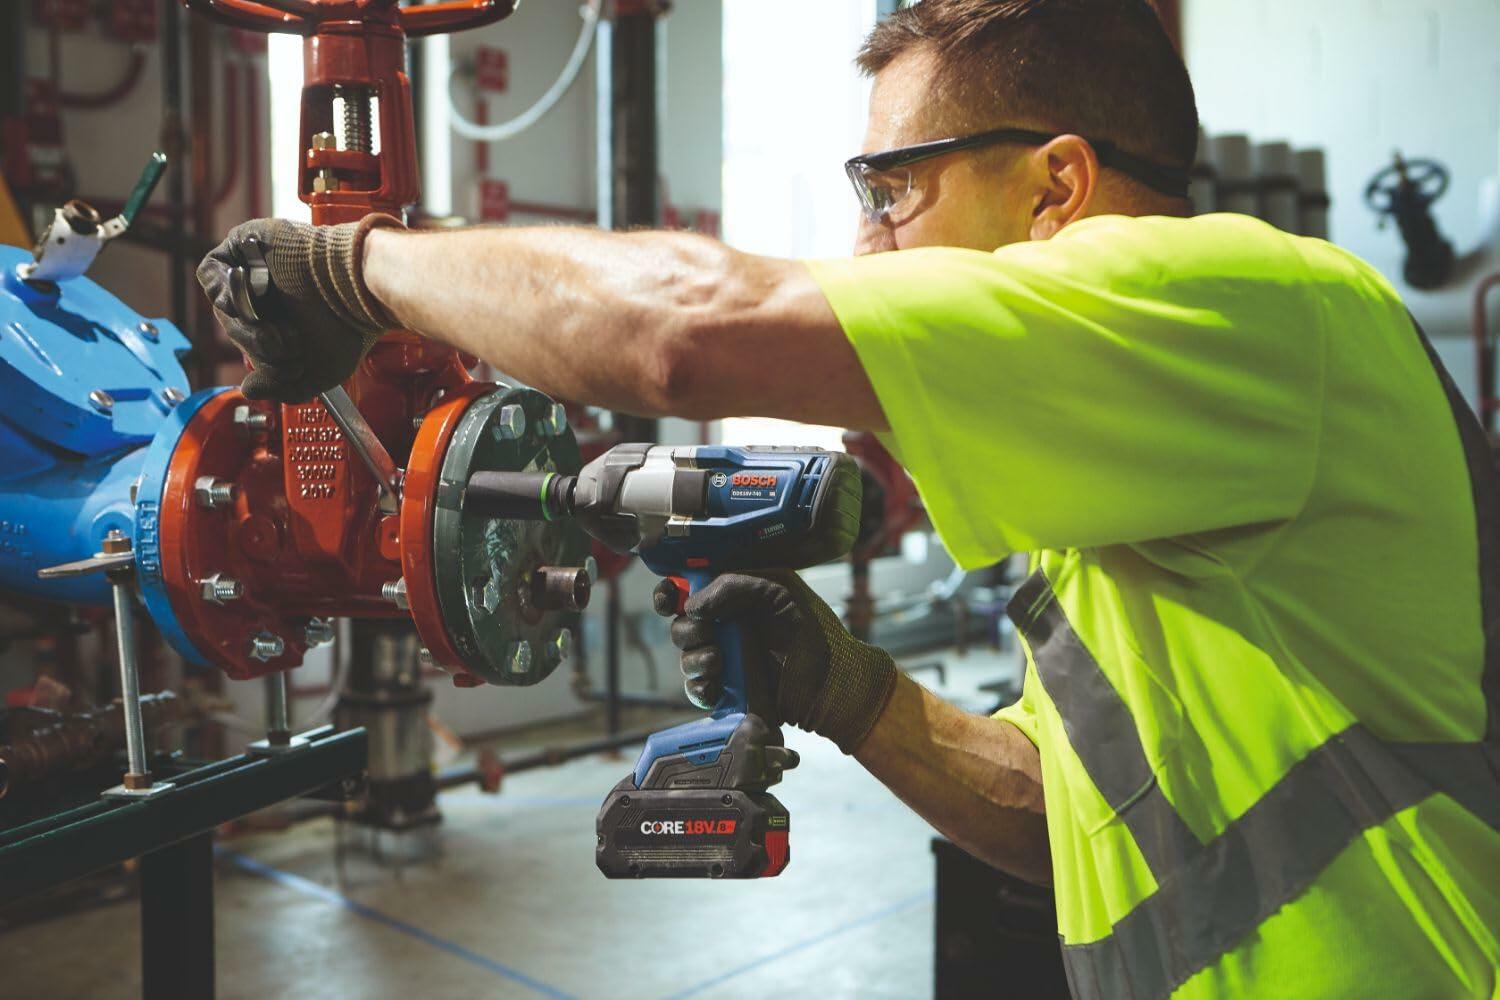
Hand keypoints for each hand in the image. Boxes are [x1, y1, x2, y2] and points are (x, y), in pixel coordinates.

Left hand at [196, 214, 403, 401]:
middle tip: (291, 347)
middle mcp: (271, 293)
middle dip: (259, 346)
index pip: (253, 343)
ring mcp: (257, 268)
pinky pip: (209, 271)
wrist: (356, 289)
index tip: (294, 365)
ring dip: (245, 326)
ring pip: (223, 305)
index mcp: (287, 317)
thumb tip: (249, 389)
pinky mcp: (246, 243)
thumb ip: (281, 387)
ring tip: (276, 328)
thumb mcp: (317, 373)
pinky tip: (251, 301)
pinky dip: (222, 291)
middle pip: (235, 326)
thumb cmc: (348, 327)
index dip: (265, 360)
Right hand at [654, 571, 897, 753]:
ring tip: (718, 661)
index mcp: (734, 597)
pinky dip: (699, 687)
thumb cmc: (813, 629)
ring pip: (686, 658)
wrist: (833, 680)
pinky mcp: (728, 690)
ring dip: (694, 659)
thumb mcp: (778, 591)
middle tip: (709, 633)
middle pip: (681, 625)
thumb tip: (692, 605)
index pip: (688, 589)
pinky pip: (697, 689)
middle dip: (686, 630)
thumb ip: (734, 586)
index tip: (669, 600)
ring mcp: (725, 659)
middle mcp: (725, 626)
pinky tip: (713, 685)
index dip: (670, 593)